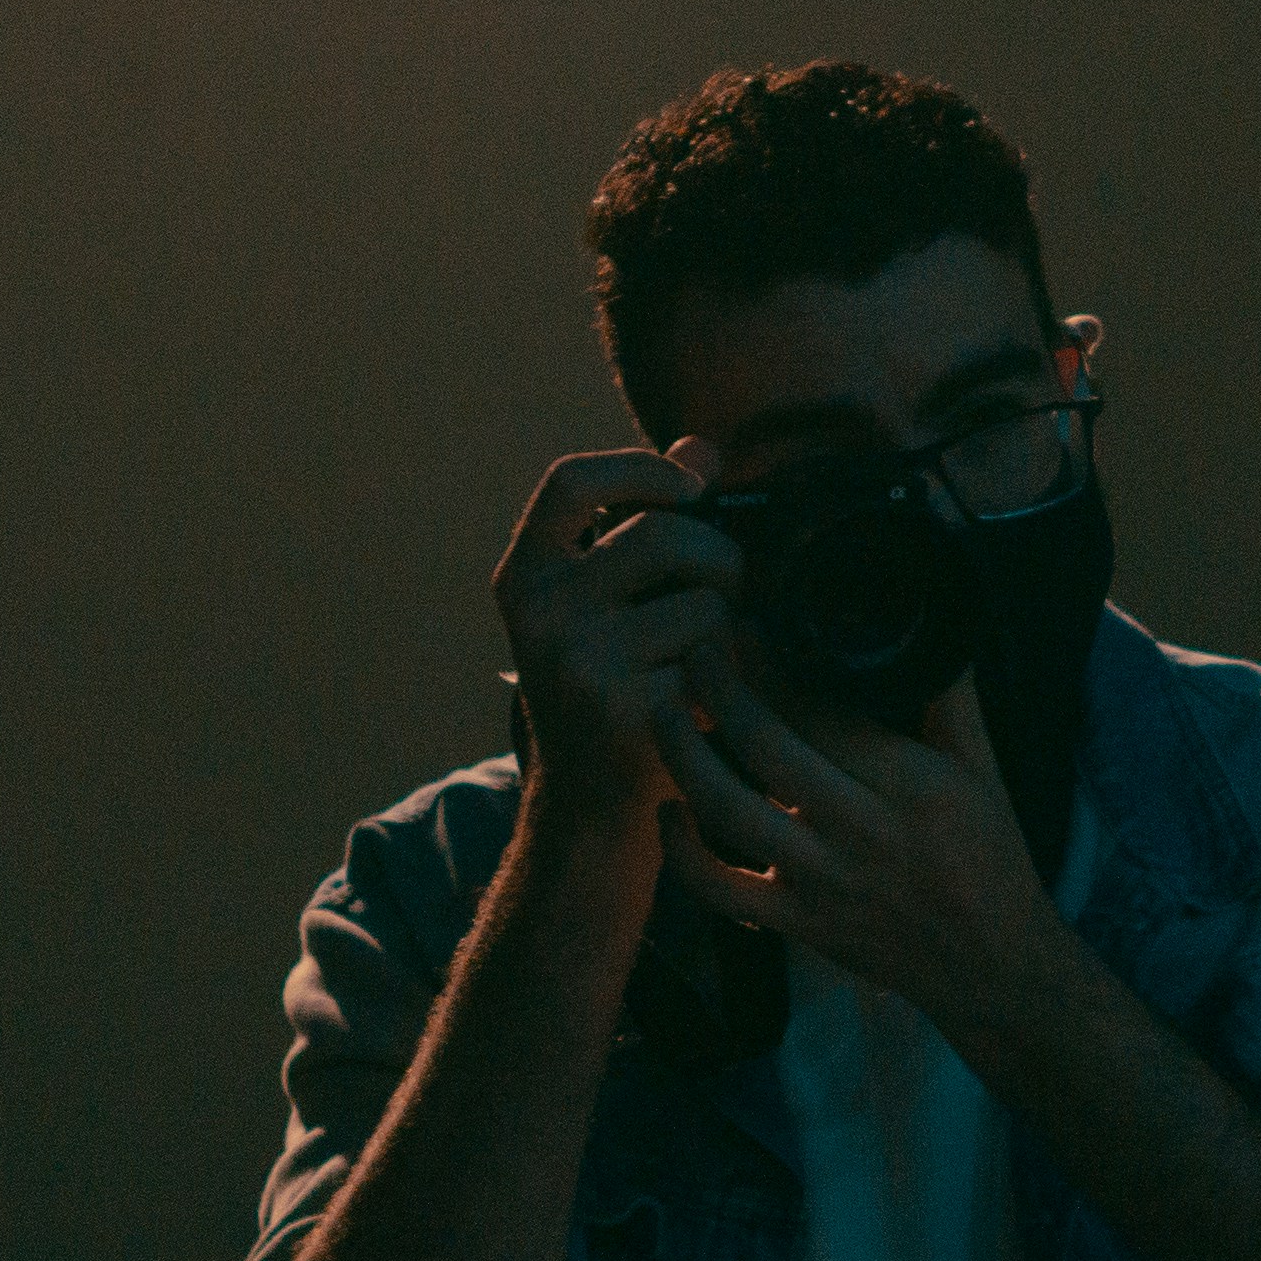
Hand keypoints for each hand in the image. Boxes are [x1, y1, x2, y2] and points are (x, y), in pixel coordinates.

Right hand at [491, 444, 732, 839]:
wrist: (590, 811)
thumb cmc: (612, 689)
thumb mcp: (607, 604)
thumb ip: (646, 522)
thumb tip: (701, 449)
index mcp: (526, 576)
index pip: (569, 484)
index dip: (639, 470)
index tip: (691, 487)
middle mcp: (540, 614)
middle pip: (661, 537)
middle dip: (720, 559)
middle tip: (732, 594)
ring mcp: (578, 664)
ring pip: (706, 603)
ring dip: (734, 629)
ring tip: (715, 660)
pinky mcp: (627, 714)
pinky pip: (721, 664)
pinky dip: (734, 682)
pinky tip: (713, 705)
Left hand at [647, 656, 1075, 1030]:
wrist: (991, 968)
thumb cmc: (989, 860)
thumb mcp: (984, 773)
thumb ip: (950, 699)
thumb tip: (927, 624)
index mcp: (913, 788)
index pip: (825, 712)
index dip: (774, 664)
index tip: (747, 627)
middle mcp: (864, 835)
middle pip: (767, 749)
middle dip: (719, 690)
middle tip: (697, 651)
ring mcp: (823, 884)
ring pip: (731, 812)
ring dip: (684, 756)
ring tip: (664, 709)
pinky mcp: (797, 925)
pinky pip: (719, 890)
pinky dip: (680, 852)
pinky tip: (669, 808)